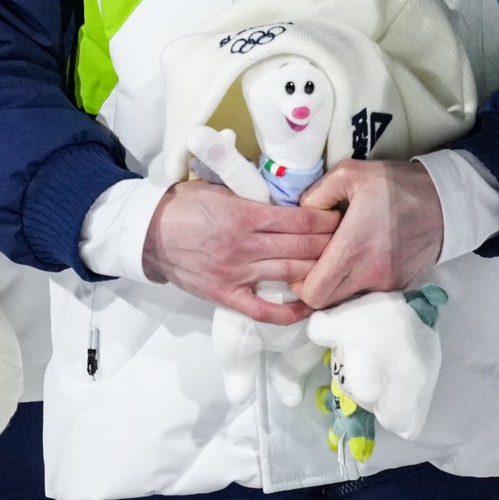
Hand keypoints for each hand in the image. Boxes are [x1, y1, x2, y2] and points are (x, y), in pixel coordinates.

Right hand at [142, 182, 335, 324]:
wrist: (148, 234)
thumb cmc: (184, 205)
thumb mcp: (219, 187)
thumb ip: (251, 194)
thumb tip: (286, 197)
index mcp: (244, 216)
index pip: (299, 221)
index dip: (325, 220)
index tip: (341, 217)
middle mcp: (245, 247)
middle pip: (301, 248)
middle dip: (330, 244)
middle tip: (350, 240)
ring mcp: (236, 274)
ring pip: (289, 274)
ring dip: (318, 270)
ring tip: (339, 266)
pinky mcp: (226, 296)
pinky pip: (264, 311)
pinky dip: (289, 312)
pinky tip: (310, 305)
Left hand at [297, 160, 446, 309]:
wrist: (446, 201)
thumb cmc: (396, 185)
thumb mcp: (349, 173)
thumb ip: (315, 194)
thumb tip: (299, 213)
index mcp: (353, 248)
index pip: (313, 292)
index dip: (299, 283)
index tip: (301, 264)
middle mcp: (370, 273)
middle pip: (326, 302)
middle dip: (314, 286)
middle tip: (316, 262)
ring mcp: (387, 284)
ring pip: (346, 300)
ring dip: (337, 285)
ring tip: (339, 259)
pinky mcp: (400, 287)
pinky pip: (367, 294)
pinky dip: (358, 283)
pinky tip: (360, 261)